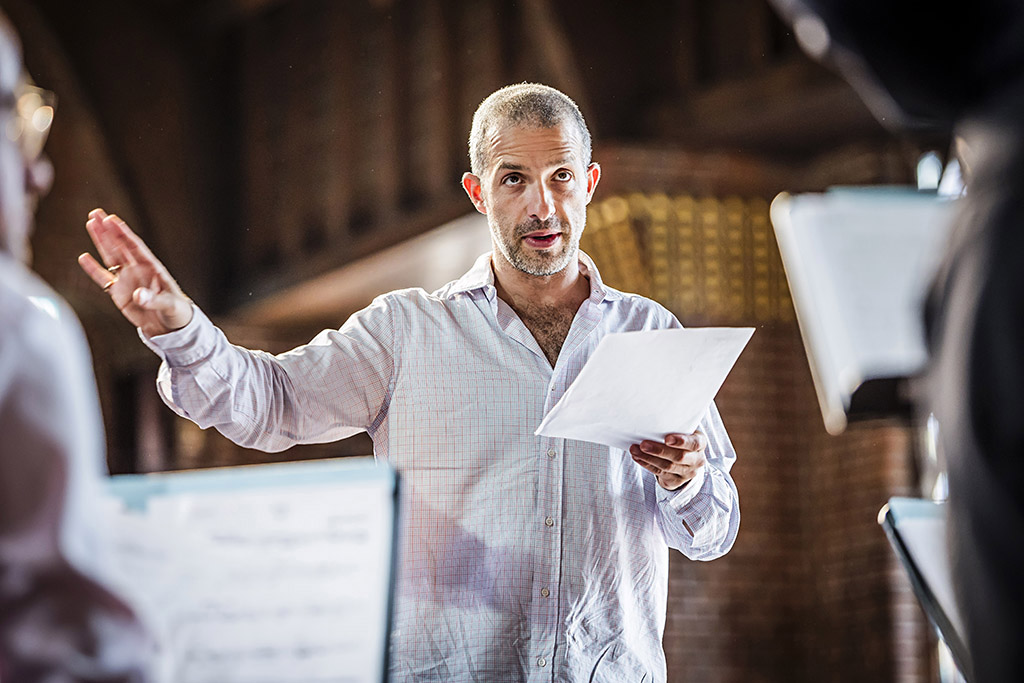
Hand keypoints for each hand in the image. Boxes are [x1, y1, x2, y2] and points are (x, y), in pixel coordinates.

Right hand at [78, 208, 193, 336]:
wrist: (169, 327)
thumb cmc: (176, 312)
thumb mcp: (170, 305)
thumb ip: (154, 300)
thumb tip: (139, 296)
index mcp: (153, 268)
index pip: (135, 246)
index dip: (123, 233)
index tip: (111, 219)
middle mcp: (138, 270)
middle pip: (120, 246)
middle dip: (108, 230)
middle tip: (95, 213)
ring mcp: (127, 279)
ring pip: (110, 256)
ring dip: (100, 241)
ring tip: (90, 223)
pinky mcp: (119, 293)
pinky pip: (103, 278)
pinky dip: (93, 269)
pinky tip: (83, 257)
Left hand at [629, 432, 706, 490]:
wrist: (687, 461)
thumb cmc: (682, 439)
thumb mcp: (685, 431)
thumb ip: (676, 426)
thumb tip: (654, 416)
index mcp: (700, 443)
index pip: (694, 443)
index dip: (681, 441)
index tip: (667, 438)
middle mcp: (697, 460)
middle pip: (679, 457)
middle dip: (659, 450)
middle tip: (643, 444)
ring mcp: (687, 473)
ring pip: (667, 466)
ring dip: (649, 458)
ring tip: (635, 450)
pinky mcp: (676, 481)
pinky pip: (660, 473)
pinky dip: (647, 464)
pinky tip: (637, 457)